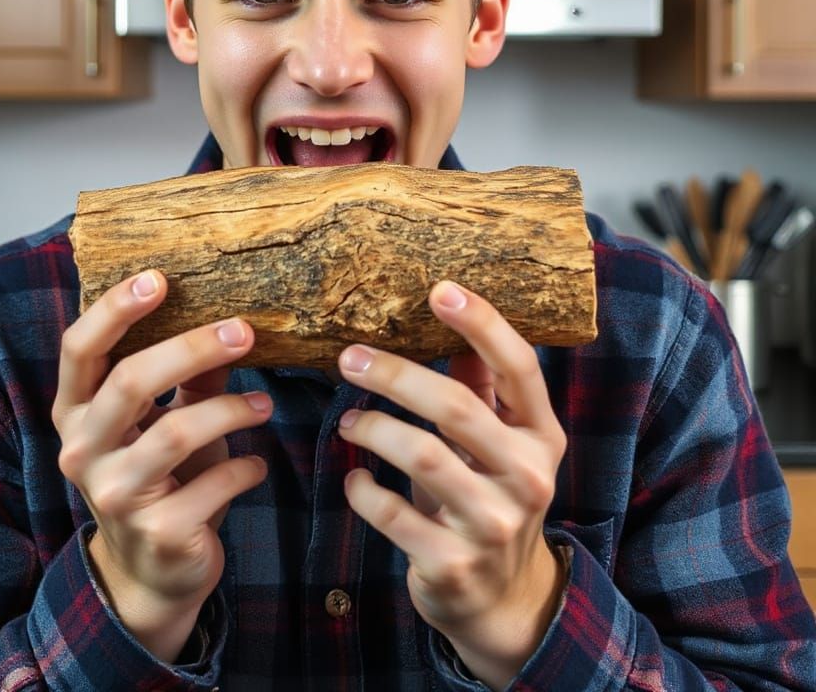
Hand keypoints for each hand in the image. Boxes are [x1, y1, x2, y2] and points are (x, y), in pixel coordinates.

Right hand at [51, 270, 271, 660]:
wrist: (153, 570)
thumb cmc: (161, 477)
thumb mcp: (167, 420)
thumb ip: (189, 376)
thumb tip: (229, 317)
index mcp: (76, 412)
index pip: (78, 349)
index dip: (114, 309)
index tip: (158, 277)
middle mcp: (82, 450)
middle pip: (130, 380)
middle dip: (193, 348)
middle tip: (244, 331)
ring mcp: (114, 494)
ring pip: (176, 432)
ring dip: (233, 410)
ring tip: (265, 402)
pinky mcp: (155, 530)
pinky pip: (214, 483)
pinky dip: (246, 469)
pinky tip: (257, 467)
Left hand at [335, 280, 566, 690]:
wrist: (503, 603)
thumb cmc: (492, 499)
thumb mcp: (501, 445)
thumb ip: (481, 388)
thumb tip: (451, 313)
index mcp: (542, 437)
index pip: (519, 369)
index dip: (483, 325)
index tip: (440, 289)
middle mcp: (527, 477)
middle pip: (455, 407)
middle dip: (394, 374)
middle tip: (350, 357)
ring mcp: (492, 524)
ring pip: (421, 456)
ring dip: (372, 428)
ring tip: (348, 420)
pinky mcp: (452, 563)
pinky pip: (391, 513)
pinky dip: (361, 490)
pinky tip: (353, 478)